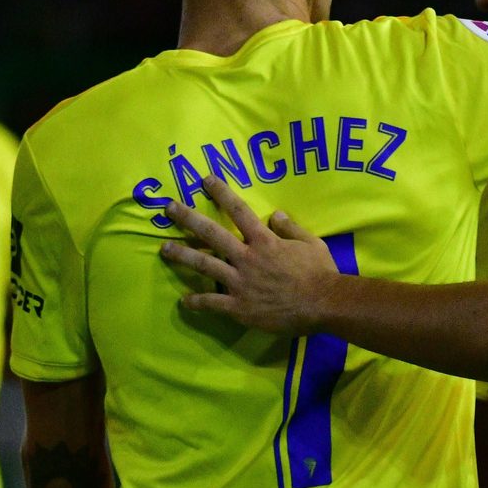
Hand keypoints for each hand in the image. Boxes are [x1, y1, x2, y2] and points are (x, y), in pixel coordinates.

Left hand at [160, 175, 337, 334]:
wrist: (323, 304)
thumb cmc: (320, 273)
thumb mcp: (312, 243)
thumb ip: (291, 229)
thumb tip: (275, 214)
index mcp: (264, 241)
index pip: (239, 211)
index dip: (222, 193)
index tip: (206, 180)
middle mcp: (247, 257)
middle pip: (212, 233)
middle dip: (188, 218)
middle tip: (169, 208)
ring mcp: (240, 282)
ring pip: (204, 265)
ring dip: (183, 255)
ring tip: (164, 249)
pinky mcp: (239, 306)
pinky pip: (212, 303)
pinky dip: (196, 302)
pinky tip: (184, 302)